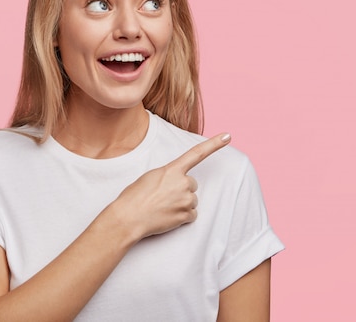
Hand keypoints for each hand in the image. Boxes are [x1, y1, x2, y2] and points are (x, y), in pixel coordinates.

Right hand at [109, 133, 231, 241]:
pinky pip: (191, 215)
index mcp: (173, 169)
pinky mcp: (186, 215)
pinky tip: (168, 216)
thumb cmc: (134, 196)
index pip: (197, 153)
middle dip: (181, 190)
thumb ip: (169, 175)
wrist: (128, 218)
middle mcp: (183, 182)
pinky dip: (182, 217)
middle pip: (191, 184)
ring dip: (181, 203)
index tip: (227, 136)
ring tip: (163, 207)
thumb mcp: (151, 176)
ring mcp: (186, 199)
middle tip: (163, 196)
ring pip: (192, 200)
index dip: (214, 144)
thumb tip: (176, 183)